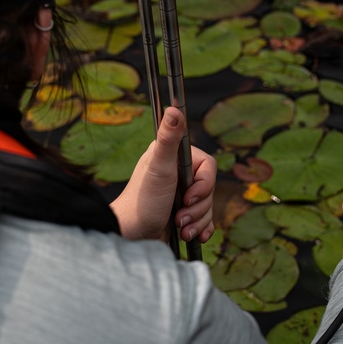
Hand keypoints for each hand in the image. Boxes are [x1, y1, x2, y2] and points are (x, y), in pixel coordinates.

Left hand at [110, 107, 215, 243]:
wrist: (132, 236)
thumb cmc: (143, 201)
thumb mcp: (159, 168)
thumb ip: (168, 138)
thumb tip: (173, 107)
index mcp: (174, 156)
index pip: (209, 167)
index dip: (204, 185)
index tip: (187, 196)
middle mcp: (178, 172)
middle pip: (210, 189)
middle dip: (198, 208)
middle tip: (179, 216)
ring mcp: (182, 194)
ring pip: (209, 206)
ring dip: (197, 221)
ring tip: (179, 226)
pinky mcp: (184, 212)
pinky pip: (206, 219)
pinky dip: (201, 229)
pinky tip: (192, 235)